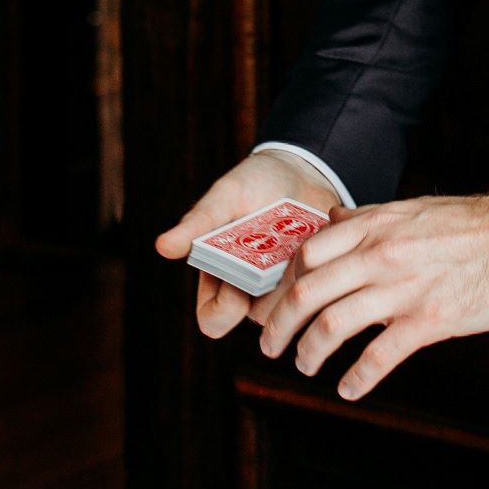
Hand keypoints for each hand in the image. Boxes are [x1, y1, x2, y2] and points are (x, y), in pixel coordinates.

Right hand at [155, 149, 343, 340]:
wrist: (299, 169)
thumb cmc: (252, 184)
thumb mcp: (225, 197)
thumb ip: (199, 223)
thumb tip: (163, 246)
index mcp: (221, 278)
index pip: (215, 319)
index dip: (225, 307)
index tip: (237, 279)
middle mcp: (253, 290)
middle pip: (261, 318)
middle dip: (273, 291)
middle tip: (283, 254)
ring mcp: (287, 286)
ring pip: (295, 308)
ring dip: (301, 277)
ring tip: (302, 238)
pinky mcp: (319, 275)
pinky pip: (325, 286)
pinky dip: (326, 262)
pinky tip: (321, 231)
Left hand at [257, 188, 488, 398]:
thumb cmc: (479, 224)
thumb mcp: (416, 208)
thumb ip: (372, 217)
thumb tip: (337, 218)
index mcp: (378, 224)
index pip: (307, 254)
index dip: (282, 285)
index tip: (276, 306)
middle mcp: (383, 253)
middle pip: (307, 292)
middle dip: (280, 326)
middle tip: (273, 347)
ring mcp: (406, 287)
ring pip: (333, 325)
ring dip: (310, 353)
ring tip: (307, 368)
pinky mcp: (433, 319)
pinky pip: (379, 355)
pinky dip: (356, 378)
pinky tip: (350, 389)